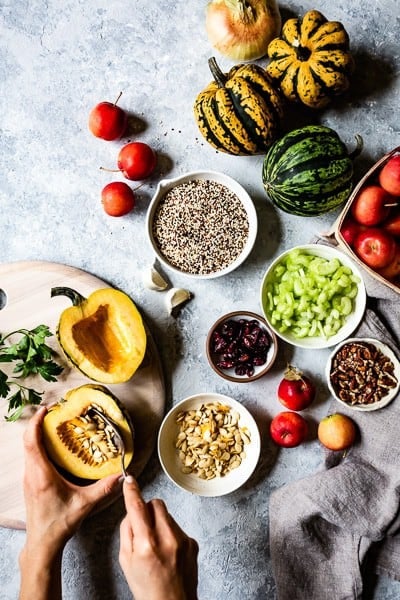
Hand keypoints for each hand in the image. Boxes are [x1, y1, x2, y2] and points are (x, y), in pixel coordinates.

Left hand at [19, 405, 120, 599]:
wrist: (43, 543)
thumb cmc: (59, 524)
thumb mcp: (85, 504)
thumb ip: (104, 488)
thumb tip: (121, 475)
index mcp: (42, 475)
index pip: (32, 442)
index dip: (36, 422)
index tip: (46, 409)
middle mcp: (31, 473)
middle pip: (28, 441)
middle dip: (38, 423)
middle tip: (55, 411)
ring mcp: (29, 478)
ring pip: (28, 449)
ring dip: (37, 434)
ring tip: (55, 424)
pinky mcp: (30, 482)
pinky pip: (31, 457)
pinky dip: (39, 445)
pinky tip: (54, 445)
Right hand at [119, 476, 198, 599]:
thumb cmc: (147, 589)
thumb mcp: (126, 562)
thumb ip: (127, 533)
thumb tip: (131, 511)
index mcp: (146, 545)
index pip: (137, 508)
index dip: (132, 492)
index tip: (129, 480)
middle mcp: (167, 539)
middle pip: (156, 503)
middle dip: (148, 510)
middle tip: (144, 527)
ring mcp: (183, 540)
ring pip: (167, 514)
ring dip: (159, 522)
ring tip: (157, 546)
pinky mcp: (193, 542)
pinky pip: (177, 526)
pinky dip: (170, 533)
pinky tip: (168, 552)